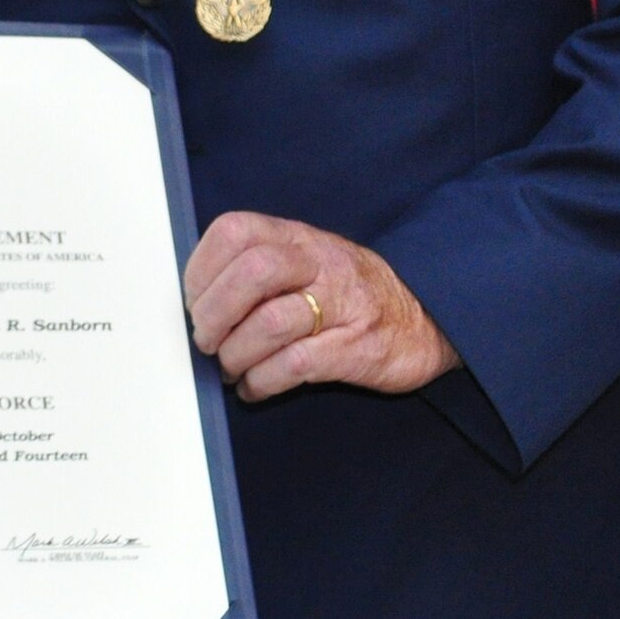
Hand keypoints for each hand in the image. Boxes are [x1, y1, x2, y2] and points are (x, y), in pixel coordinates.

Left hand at [184, 211, 458, 401]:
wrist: (427, 316)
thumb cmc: (350, 291)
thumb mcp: (306, 260)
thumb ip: (257, 267)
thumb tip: (196, 300)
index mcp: (297, 237)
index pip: (236, 231)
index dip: (201, 267)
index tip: (192, 300)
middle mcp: (319, 263)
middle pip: (252, 272)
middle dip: (214, 312)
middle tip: (205, 339)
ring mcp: (342, 305)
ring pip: (271, 323)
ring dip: (236, 353)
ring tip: (231, 366)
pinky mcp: (356, 349)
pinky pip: (295, 365)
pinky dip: (262, 382)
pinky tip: (255, 387)